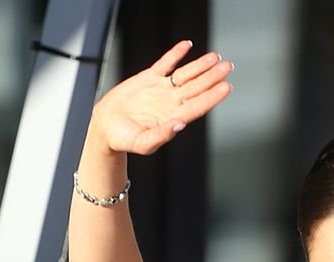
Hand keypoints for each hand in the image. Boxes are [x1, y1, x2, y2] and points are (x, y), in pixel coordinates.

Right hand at [89, 40, 232, 155]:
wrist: (105, 126)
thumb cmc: (123, 139)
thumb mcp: (141, 143)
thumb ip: (161, 136)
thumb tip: (179, 125)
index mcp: (172, 118)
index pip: (198, 106)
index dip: (212, 96)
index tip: (226, 87)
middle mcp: (170, 103)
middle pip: (196, 88)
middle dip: (212, 77)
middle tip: (227, 66)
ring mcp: (161, 90)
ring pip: (185, 75)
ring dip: (200, 66)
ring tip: (215, 57)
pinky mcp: (148, 79)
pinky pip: (165, 63)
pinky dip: (175, 54)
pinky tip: (187, 46)